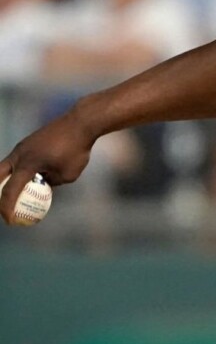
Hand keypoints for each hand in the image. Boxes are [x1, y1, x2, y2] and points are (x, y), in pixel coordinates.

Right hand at [0, 109, 97, 225]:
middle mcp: (19, 154)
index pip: (10, 191)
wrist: (80, 123)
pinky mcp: (28, 142)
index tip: (9, 220)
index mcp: (27, 165)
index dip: (7, 208)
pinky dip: (19, 170)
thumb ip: (52, 183)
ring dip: (8, 180)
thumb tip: (44, 187)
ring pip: (7, 166)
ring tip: (17, 194)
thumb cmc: (77, 150)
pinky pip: (19, 160)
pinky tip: (31, 177)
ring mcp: (22, 146)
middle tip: (4, 207)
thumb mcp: (67, 175)